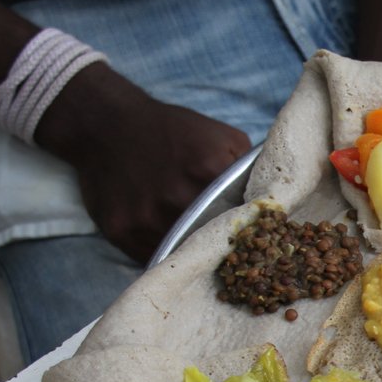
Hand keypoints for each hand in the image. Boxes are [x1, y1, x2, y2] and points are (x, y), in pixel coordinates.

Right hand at [35, 62, 250, 262]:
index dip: (253, 230)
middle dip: (227, 246)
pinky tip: (174, 246)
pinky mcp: (121, 229)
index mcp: (208, 169)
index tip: (258, 240)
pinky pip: (154, 257)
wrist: (106, 124)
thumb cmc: (173, 131)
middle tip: (235, 254)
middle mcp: (177, 196)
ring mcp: (146, 216)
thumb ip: (251, 168)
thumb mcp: (222, 136)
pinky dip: (167, 254)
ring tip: (204, 253)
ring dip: (194, 255)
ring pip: (184, 253)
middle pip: (214, 238)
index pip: (245, 215)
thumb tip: (275, 200)